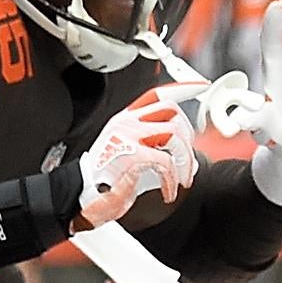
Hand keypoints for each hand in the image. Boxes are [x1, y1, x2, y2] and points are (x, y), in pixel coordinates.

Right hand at [74, 84, 199, 229]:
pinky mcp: (132, 155)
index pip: (156, 95)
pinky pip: (167, 162)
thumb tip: (186, 155)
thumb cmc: (103, 181)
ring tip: (180, 179)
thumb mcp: (128, 154)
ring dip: (185, 160)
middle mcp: (126, 123)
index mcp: (125, 120)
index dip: (182, 88)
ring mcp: (128, 136)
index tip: (200, 85)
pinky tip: (168, 191)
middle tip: (186, 159)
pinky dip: (173, 180)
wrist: (80, 196)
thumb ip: (154, 146)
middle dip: (188, 135)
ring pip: (174, 133)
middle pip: (172, 110)